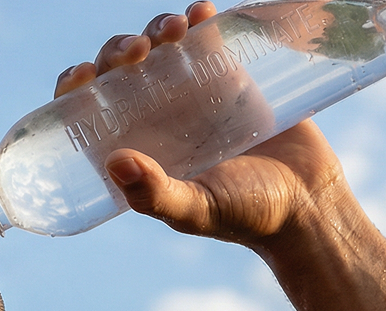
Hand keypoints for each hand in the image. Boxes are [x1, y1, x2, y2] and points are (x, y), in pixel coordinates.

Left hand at [53, 1, 354, 248]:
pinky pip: (205, 38)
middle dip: (118, 50)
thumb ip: (156, 195)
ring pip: (157, 47)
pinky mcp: (230, 76)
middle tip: (136, 49)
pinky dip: (198, 19)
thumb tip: (114, 161)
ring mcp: (192, 95)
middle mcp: (156, 119)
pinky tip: (200, 11)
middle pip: (119, 70)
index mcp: (135, 148)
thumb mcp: (197, 211)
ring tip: (174, 29)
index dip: (76, 86)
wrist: (309, 202)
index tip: (84, 74)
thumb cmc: (247, 216)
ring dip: (156, 29)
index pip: (87, 109)